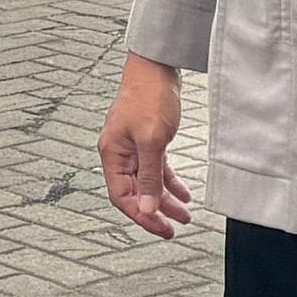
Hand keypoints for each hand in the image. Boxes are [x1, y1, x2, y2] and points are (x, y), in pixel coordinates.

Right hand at [100, 55, 192, 237]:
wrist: (157, 68)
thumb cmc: (149, 97)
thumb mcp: (152, 141)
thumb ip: (149, 177)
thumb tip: (145, 207)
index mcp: (112, 154)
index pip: (121, 196)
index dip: (141, 215)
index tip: (161, 228)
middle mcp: (119, 153)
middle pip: (134, 192)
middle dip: (155, 212)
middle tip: (173, 228)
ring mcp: (133, 147)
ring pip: (147, 183)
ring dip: (165, 200)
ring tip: (184, 215)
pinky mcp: (147, 140)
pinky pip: (156, 169)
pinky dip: (169, 182)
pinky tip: (183, 193)